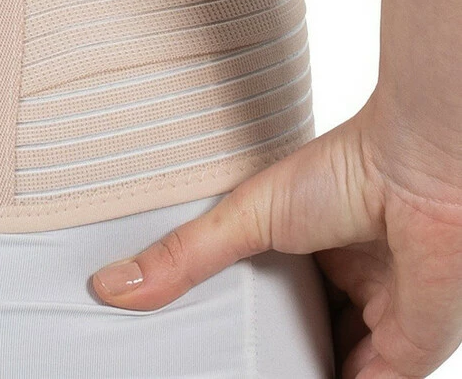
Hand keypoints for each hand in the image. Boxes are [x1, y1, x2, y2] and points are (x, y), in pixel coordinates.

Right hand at [89, 93, 461, 377]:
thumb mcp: (242, 218)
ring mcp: (382, 326)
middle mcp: (350, 292)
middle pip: (303, 344)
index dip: (246, 326)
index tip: (200, 341)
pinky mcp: (408, 355)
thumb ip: (184, 256)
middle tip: (218, 369)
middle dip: (272, 362)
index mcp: (314, 254)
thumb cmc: (344, 172)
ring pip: (332, 370)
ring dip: (297, 377)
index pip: (276, 306)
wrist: (415, 175)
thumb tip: (113, 284)